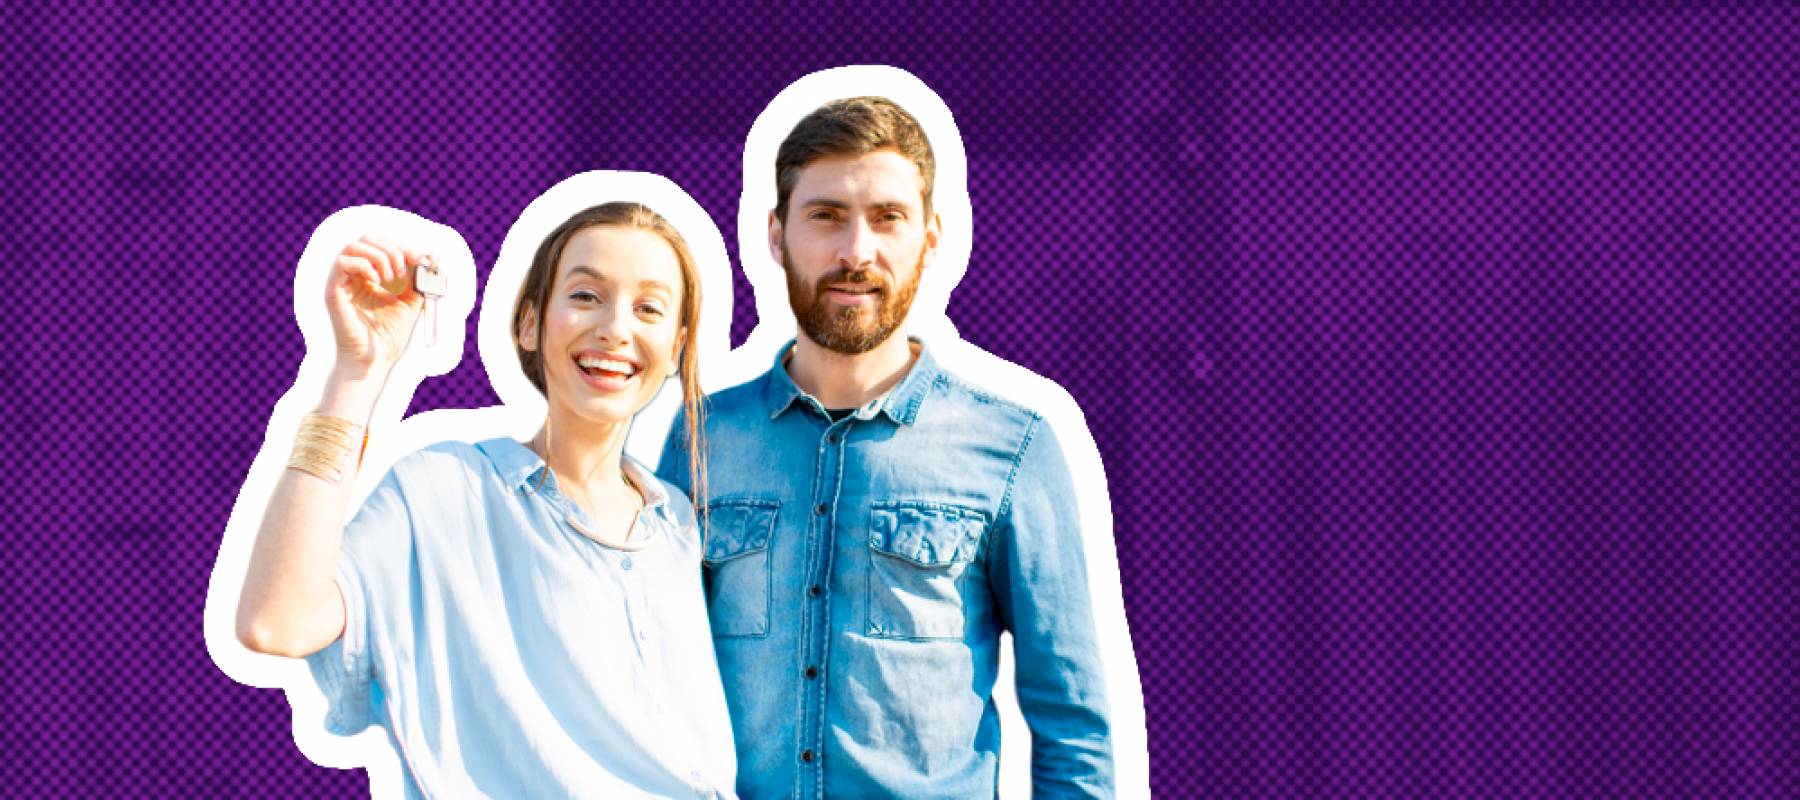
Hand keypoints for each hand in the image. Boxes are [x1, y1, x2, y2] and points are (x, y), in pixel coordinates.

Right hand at [325, 235, 427, 377]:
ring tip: (391, 277)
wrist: (374, 359)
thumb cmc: (389, 335)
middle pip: (367, 239)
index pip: (382, 246)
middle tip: (405, 268)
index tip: (423, 258)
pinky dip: (365, 265)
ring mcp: (341, 282)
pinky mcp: (333, 290)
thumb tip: (430, 256)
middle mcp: (353, 276)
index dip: (403, 247)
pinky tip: (378, 282)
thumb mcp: (410, 301)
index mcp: (369, 276)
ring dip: (380, 256)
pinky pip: (342, 261)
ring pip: (353, 246)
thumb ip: (417, 280)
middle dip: (392, 248)